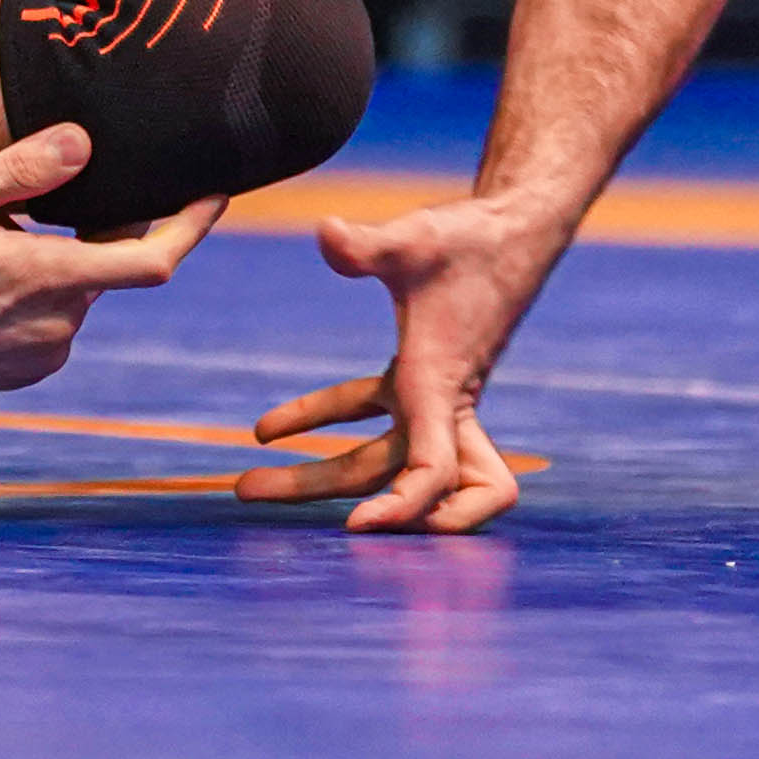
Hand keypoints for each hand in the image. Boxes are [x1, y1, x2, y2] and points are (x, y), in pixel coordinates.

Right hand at [0, 127, 222, 410]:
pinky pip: (53, 315)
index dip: (193, 226)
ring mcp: (44, 353)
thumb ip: (17, 172)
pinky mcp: (27, 370)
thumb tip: (82, 143)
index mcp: (49, 280)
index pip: (155, 260)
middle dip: (88, 224)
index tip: (215, 193)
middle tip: (18, 201)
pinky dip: (36, 288)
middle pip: (109, 261)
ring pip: (77, 286)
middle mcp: (59, 324)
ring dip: (52, 257)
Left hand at [231, 182, 572, 533]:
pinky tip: (273, 426)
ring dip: (318, 475)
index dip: (404, 506)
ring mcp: (432, 397)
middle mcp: (440, 405)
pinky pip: (372, 418)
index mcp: (439, 385)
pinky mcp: (421, 379)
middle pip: (388, 477)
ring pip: (378, 458)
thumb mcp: (414, 239)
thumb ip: (368, 245)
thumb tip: (324, 232)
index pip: (433, 469)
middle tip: (244, 491)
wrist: (515, 231)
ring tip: (249, 482)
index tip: (359, 526)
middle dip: (319, 490)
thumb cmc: (470, 240)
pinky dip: (328, 421)